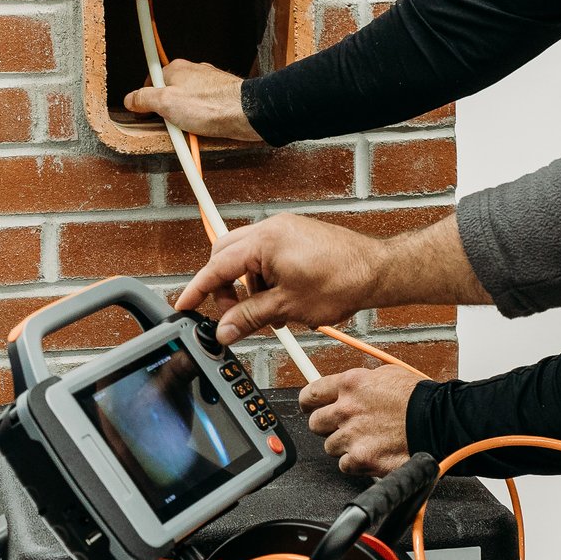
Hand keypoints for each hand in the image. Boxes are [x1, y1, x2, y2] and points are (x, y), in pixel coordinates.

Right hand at [124, 59, 258, 143]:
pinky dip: (202, 120)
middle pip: (170, 93)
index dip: (147, 100)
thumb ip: (144, 99)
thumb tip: (131, 99)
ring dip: (186, 118)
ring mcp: (208, 84)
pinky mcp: (221, 97)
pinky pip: (204, 110)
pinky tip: (204, 130)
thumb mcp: (166, 103)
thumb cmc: (210, 105)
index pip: (152, 82)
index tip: (144, 113)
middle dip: (168, 111)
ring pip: (188, 103)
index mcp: (176, 69)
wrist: (246, 113)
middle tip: (170, 125)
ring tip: (190, 130)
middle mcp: (193, 73)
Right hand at [176, 213, 389, 339]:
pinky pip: (266, 256)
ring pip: (246, 258)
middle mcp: (271, 228)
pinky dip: (264, 278)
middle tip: (232, 314)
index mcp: (264, 240)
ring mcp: (284, 230)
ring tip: (267, 312)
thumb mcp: (287, 306)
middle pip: (226, 256)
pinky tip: (280, 301)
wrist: (377, 271)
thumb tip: (224, 331)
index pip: (217, 266)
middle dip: (224, 287)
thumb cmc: (341, 282)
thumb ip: (249, 317)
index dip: (197, 289)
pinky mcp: (295, 236)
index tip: (183, 305)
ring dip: (248, 286)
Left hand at [301, 363, 420, 475]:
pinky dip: (357, 463)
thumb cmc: (419, 398)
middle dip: (327, 426)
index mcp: (351, 384)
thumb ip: (362, 384)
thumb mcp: (387, 374)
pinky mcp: (361, 458)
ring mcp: (351, 435)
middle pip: (315, 423)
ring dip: (344, 445)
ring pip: (330, 446)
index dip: (308, 402)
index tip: (310, 406)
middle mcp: (346, 409)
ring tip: (367, 440)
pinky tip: (372, 454)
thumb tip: (353, 389)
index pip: (311, 394)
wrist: (438, 422)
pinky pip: (345, 465)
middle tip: (344, 427)